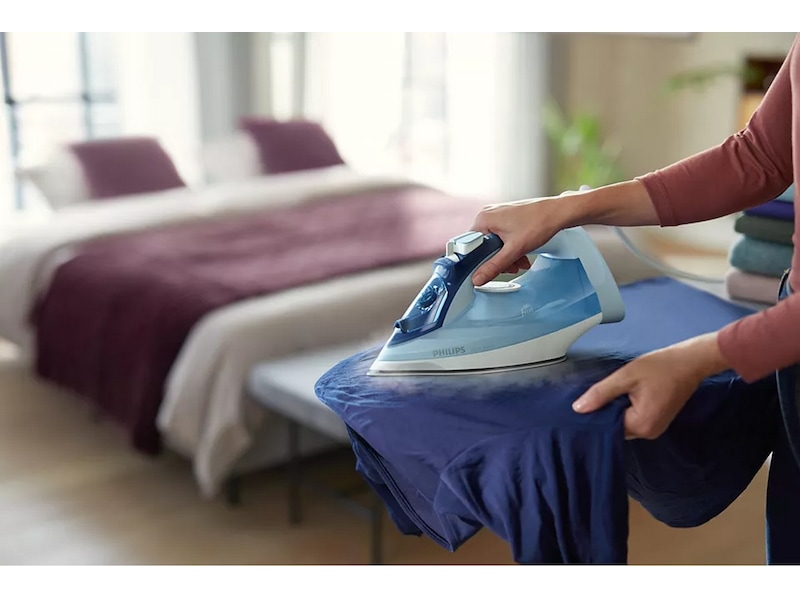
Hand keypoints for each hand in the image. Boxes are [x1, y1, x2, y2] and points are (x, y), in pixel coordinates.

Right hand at [469, 197, 564, 286]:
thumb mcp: (514, 250)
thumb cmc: (539, 222)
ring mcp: (498, 216)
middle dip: (496, 260)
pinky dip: (510, 248)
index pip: (467, 244)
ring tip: (519, 260)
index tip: (483, 269)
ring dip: (505, 256)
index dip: (475, 260)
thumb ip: (494, 266)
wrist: (558, 213)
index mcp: (483, 219)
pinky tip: (521, 254)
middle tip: (509, 265)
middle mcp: (488, 215)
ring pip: (493, 244)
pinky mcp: (506, 218)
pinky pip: (501, 238)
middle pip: (482, 246)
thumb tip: (478, 278)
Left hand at [571, 333, 729, 439]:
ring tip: (613, 391)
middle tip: (598, 393)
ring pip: (624, 422)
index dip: (595, 414)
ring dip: (616, 409)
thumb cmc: (661, 367)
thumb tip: (578, 409)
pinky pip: (635, 419)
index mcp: (641, 425)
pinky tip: (624, 394)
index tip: (586, 402)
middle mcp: (649, 432)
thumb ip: (601, 393)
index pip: (607, 427)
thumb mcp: (626, 376)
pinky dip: (626, 408)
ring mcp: (655, 428)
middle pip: (616, 427)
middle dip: (606, 411)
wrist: (690, 361)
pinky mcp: (658, 421)